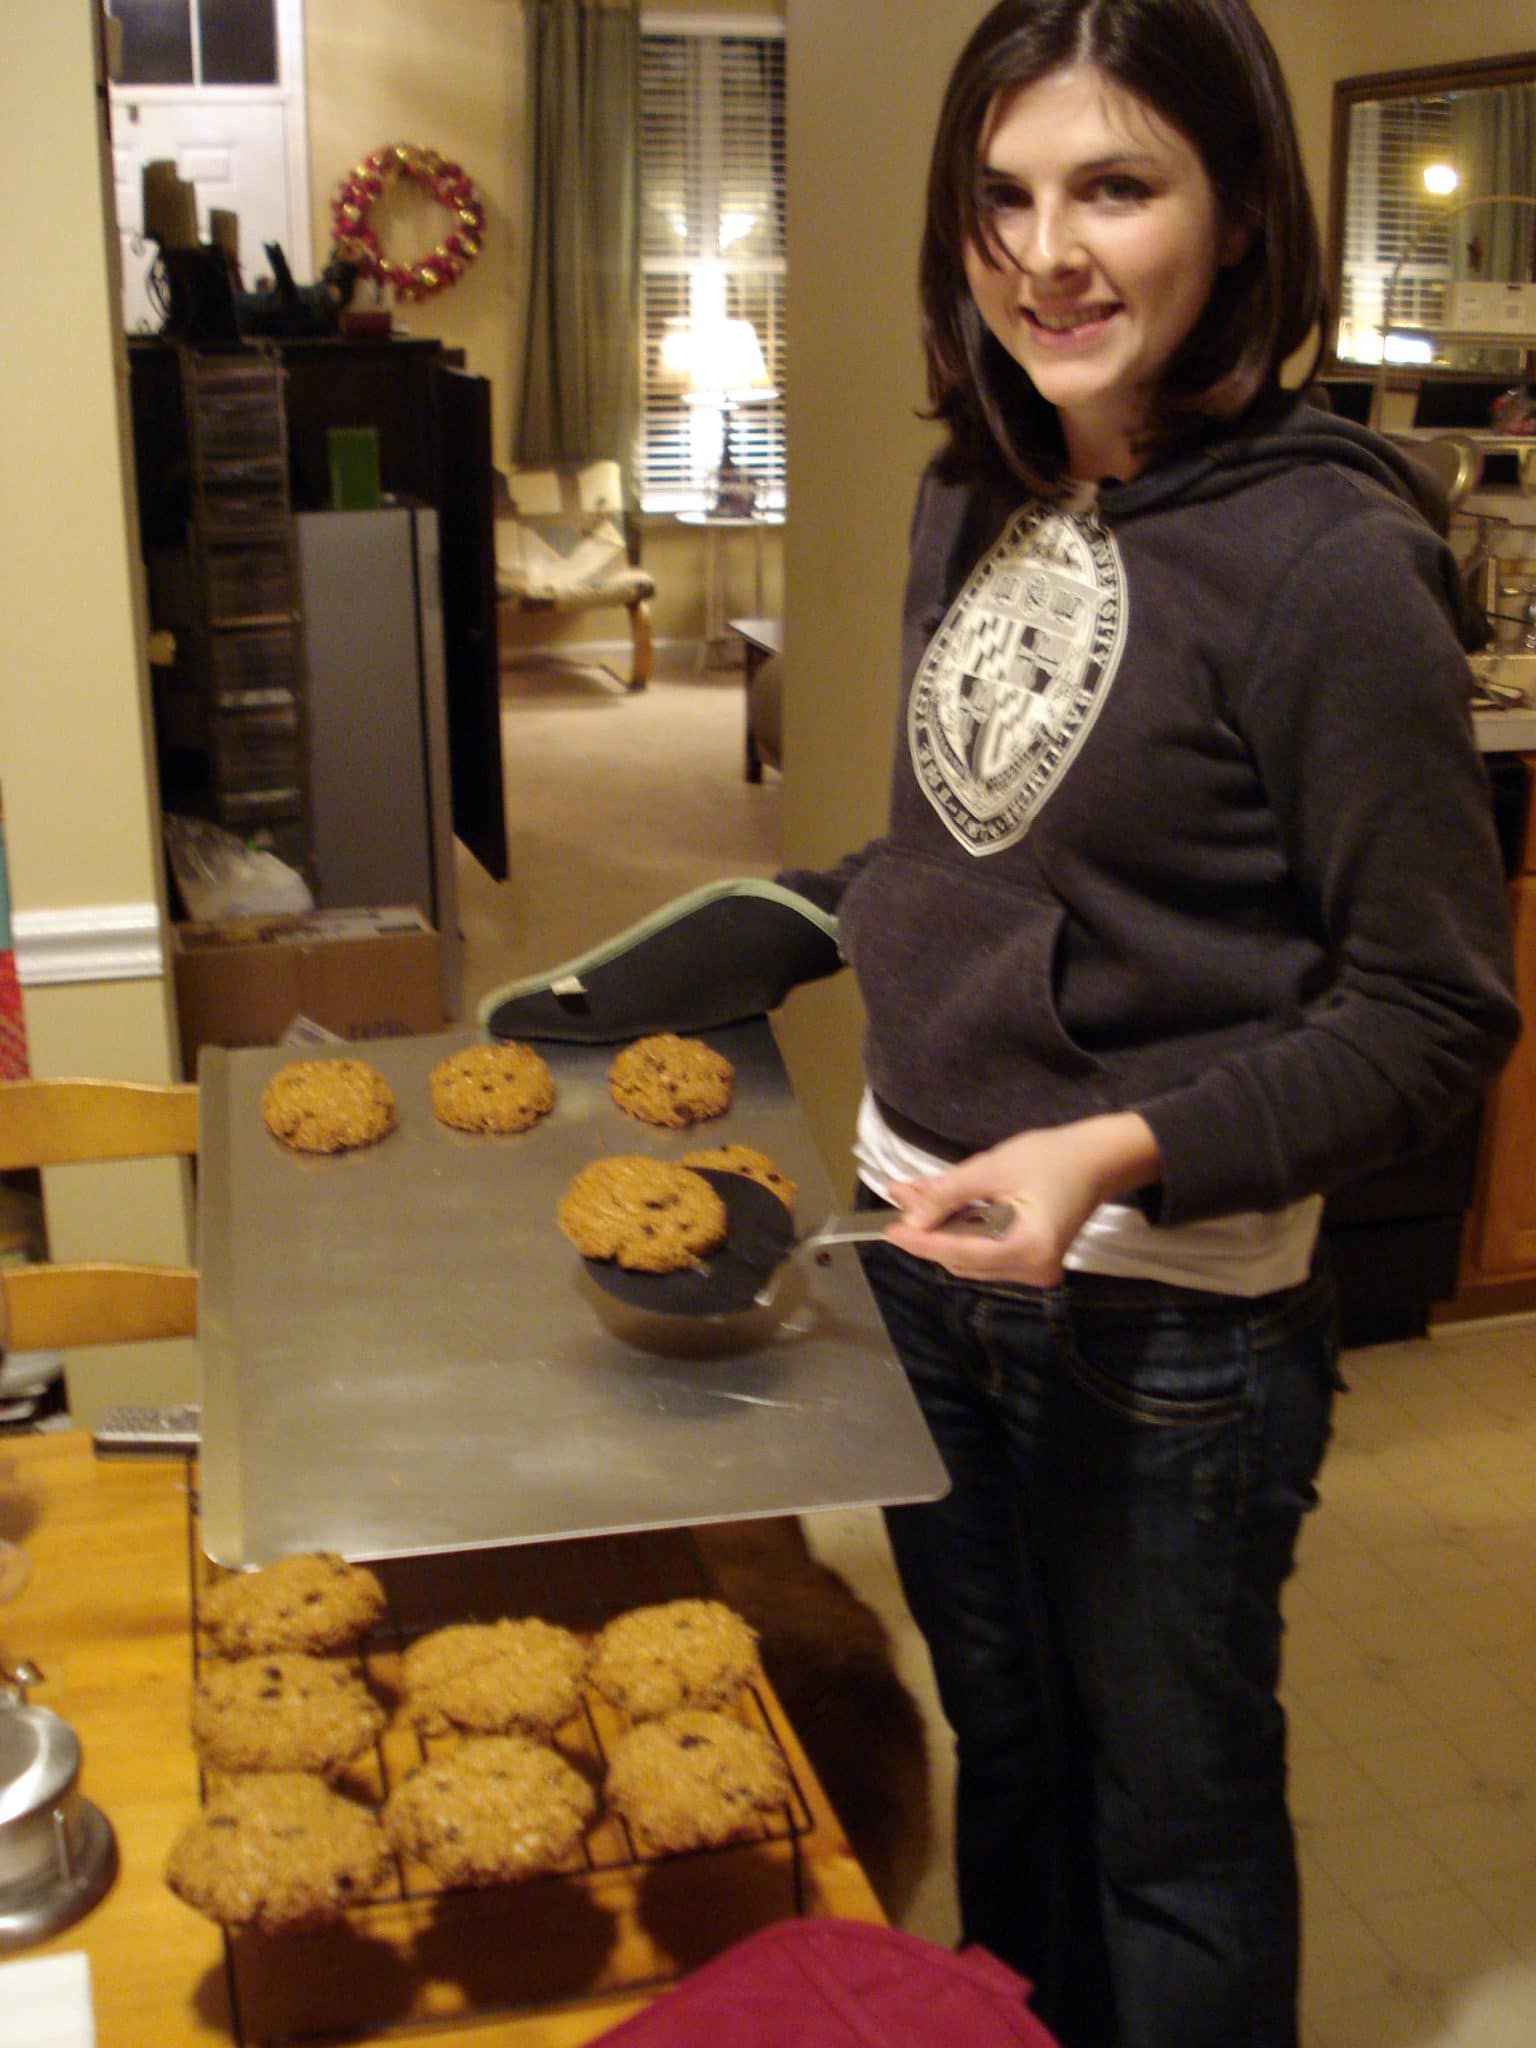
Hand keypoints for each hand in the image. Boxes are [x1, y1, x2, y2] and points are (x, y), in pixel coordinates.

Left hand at [882, 1112, 1161, 1287]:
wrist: (1098, 1160)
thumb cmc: (1051, 1156)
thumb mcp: (993, 1168)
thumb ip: (948, 1194)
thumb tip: (910, 1218)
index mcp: (1029, 1249)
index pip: (962, 1253)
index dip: (922, 1242)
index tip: (889, 1229)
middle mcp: (1032, 1271)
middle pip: (962, 1260)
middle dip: (927, 1232)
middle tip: (897, 1202)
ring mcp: (1033, 1271)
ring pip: (969, 1258)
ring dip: (939, 1229)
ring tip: (910, 1197)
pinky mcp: (1030, 1262)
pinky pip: (984, 1251)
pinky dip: (959, 1230)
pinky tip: (935, 1206)